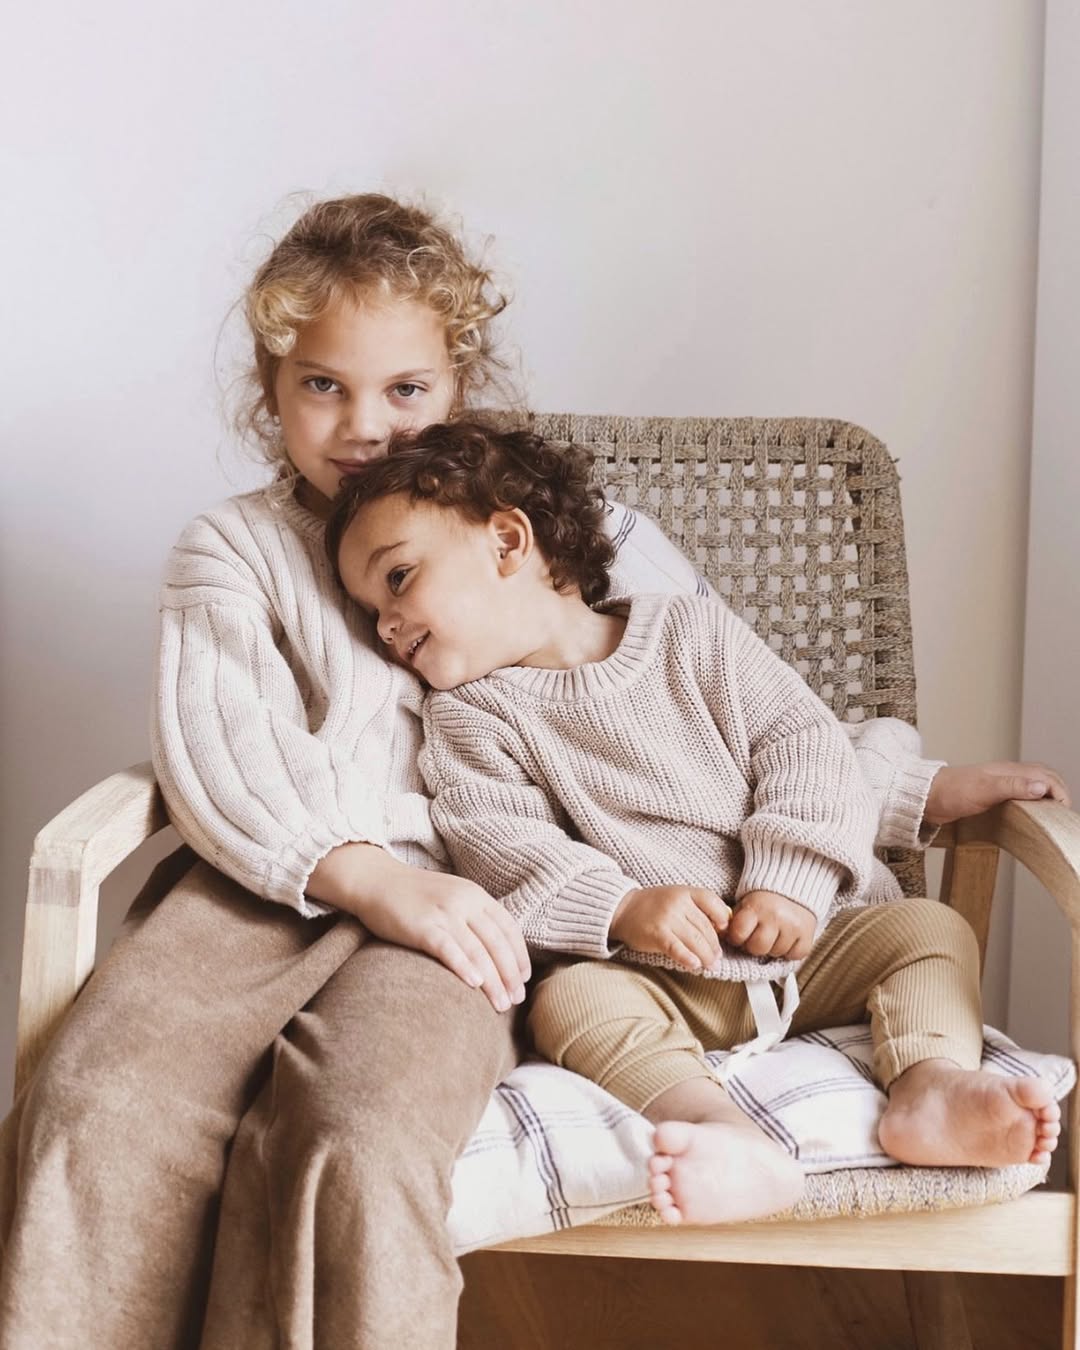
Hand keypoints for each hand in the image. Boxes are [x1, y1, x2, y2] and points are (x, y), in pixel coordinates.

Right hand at [307, 843, 529, 1011]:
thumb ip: (474, 916)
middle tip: (517, 999)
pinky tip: (475, 984)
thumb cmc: (414, 895)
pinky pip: (449, 948)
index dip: (519, 955)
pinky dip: (464, 967)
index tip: (524, 979)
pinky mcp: (422, 926)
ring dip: (493, 981)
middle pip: (497, 943)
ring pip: (478, 950)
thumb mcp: (452, 896)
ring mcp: (443, 913)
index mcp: (475, 895)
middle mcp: (464, 902)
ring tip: (501, 1004)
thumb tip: (496, 950)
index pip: (508, 928)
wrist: (376, 880)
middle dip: (510, 974)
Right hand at [609, 886, 730, 971]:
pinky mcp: (656, 934)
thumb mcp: (677, 898)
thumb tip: (723, 929)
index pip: (713, 903)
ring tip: (710, 966)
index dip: (722, 920)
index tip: (723, 933)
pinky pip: (676, 948)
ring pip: (695, 940)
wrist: (622, 909)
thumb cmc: (653, 906)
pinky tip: (694, 965)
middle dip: (714, 946)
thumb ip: (697, 908)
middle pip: (705, 927)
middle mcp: (678, 903)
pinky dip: (687, 958)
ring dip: (706, 957)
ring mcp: (667, 918)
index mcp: (685, 892)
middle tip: (717, 958)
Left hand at [727, 890, 815, 959]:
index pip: (738, 935)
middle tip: (756, 937)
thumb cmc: (766, 899)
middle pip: (757, 948)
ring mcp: (793, 927)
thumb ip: (734, 920)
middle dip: (754, 946)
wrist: (795, 885)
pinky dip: (789, 951)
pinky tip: (786, 939)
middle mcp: (776, 916)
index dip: (736, 938)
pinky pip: (794, 956)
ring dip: (772, 948)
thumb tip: (721, 938)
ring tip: (773, 934)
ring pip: (776, 954)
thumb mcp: (746, 903)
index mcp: (756, 906)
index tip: (740, 934)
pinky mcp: (808, 935)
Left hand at [924, 762, 1070, 826]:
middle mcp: (1007, 776)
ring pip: (1032, 786)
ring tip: (1052, 815)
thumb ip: (1013, 787)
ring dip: (1046, 796)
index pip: (1045, 776)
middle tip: (1063, 813)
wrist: (925, 797)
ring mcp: (999, 785)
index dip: (1059, 791)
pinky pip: (1019, 795)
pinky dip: (1032, 802)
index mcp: (1009, 771)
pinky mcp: (992, 796)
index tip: (1062, 810)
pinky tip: (1030, 815)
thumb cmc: (951, 792)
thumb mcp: (985, 790)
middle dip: (1058, 791)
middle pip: (1043, 777)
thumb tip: (1043, 787)